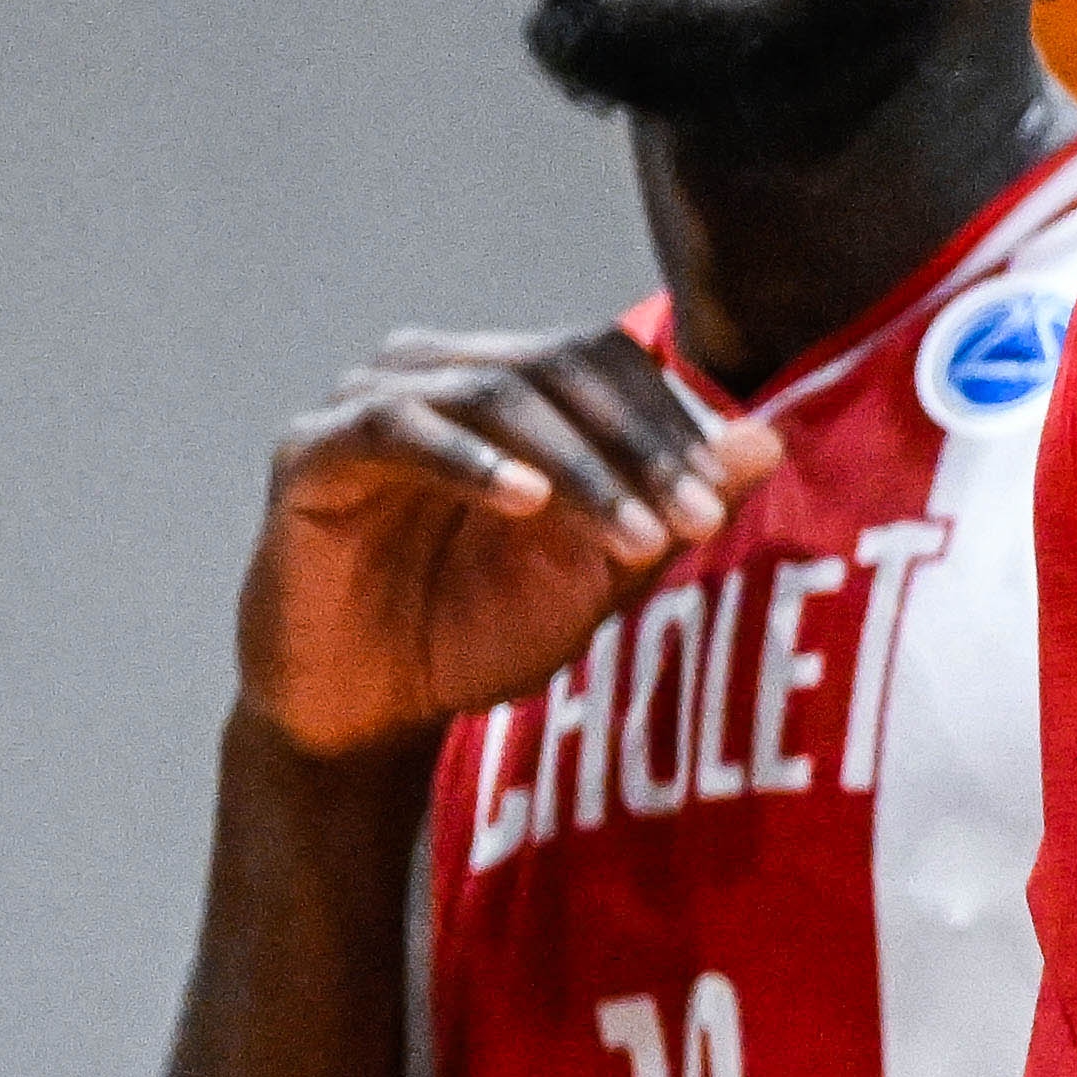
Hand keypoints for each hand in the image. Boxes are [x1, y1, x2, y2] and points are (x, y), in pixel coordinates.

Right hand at [235, 326, 773, 753]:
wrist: (369, 712)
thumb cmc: (478, 631)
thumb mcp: (596, 577)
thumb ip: (669, 508)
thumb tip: (765, 444)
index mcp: (510, 383)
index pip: (607, 364)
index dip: (671, 426)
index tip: (717, 507)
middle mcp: (440, 371)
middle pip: (560, 365)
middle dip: (638, 446)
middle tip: (692, 524)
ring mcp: (369, 401)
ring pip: (493, 391)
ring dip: (577, 463)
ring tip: (633, 536)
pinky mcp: (311, 450)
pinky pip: (395, 429)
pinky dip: (468, 460)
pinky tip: (525, 500)